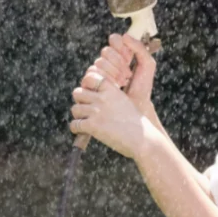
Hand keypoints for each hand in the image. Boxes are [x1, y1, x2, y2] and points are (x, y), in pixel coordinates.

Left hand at [70, 35, 154, 158]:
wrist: (143, 139)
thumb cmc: (136, 124)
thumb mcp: (125, 102)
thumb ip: (110, 97)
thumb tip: (92, 98)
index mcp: (112, 90)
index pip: (90, 77)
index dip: (86, 85)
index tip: (90, 94)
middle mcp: (103, 98)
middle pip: (78, 92)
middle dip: (80, 101)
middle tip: (86, 110)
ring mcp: (97, 111)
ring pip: (75, 109)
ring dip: (78, 116)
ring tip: (85, 122)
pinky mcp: (92, 126)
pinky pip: (74, 124)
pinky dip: (76, 129)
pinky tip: (83, 132)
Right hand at [87, 32, 156, 114]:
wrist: (137, 108)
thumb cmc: (142, 88)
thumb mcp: (147, 65)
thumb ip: (140, 48)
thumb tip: (124, 36)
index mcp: (120, 55)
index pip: (115, 40)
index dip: (121, 47)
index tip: (129, 57)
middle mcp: (107, 62)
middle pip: (105, 51)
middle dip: (119, 63)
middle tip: (128, 74)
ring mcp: (98, 73)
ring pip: (98, 63)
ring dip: (113, 73)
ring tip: (123, 83)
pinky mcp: (91, 85)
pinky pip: (91, 75)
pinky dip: (105, 80)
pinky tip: (114, 87)